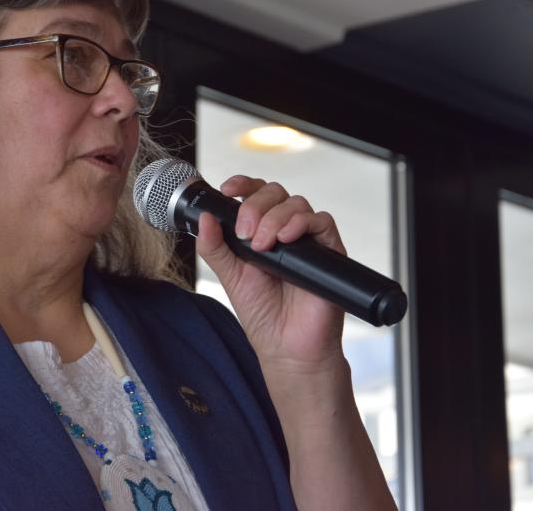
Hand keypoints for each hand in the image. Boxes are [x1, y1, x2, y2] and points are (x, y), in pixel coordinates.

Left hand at [196, 175, 346, 370]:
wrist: (287, 347)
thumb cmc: (262, 314)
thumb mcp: (230, 276)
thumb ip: (215, 247)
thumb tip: (204, 218)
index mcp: (260, 231)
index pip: (255, 194)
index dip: (243, 185)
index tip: (227, 190)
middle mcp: (285, 230)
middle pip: (275, 193)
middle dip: (255, 206)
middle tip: (244, 234)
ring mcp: (307, 240)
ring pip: (296, 203)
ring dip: (274, 217)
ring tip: (262, 246)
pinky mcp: (329, 251)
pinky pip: (322, 221)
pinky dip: (301, 223)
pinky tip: (286, 239)